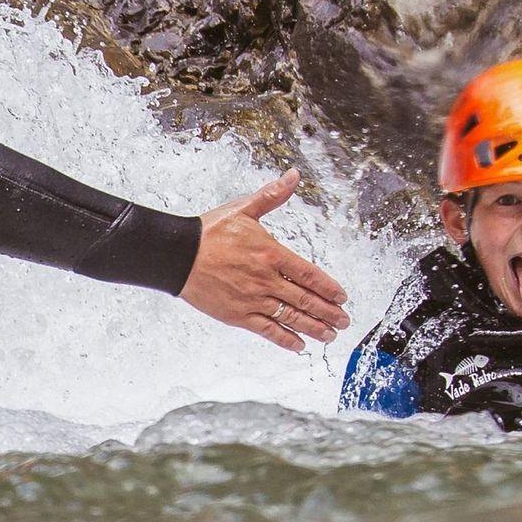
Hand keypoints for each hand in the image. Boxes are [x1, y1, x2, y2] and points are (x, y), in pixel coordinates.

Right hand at [180, 169, 349, 352]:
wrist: (178, 255)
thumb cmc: (209, 232)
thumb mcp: (243, 209)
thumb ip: (271, 196)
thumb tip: (293, 176)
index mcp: (271, 254)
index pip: (309, 274)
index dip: (328, 287)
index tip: (342, 297)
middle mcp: (266, 280)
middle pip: (305, 299)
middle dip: (328, 312)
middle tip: (343, 320)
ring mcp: (253, 300)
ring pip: (291, 317)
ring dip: (314, 328)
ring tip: (329, 335)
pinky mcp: (238, 315)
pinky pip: (267, 330)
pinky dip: (285, 339)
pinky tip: (299, 345)